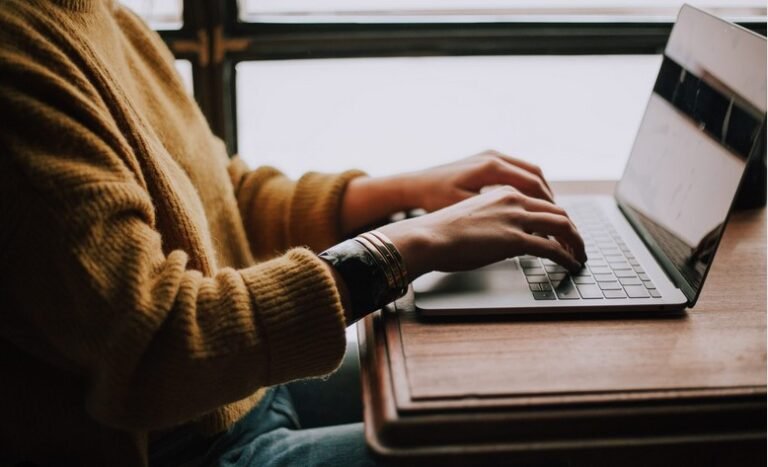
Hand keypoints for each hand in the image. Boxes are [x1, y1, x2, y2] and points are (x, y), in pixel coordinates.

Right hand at [377, 186, 586, 280]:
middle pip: (558, 211)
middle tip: (578, 245)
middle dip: (573, 230)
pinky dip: (567, 257)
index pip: (542, 202)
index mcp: (503, 192)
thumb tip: (504, 240)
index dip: (557, 218)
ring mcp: (516, 218)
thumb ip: (494, 221)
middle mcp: (514, 200)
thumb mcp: (472, 217)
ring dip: (576, 242)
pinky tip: (571, 265)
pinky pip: (553, 248)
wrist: (428, 236)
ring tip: (580, 256)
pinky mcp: (515, 239)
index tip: (563, 232)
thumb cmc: (441, 231)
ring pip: (562, 226)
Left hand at [401, 150, 553, 211]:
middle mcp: (494, 156)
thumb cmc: (435, 199)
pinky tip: (528, 202)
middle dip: (549, 198)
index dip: (548, 205)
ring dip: (540, 191)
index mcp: (491, 167)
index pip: (532, 184)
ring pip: (528, 170)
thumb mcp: (466, 210)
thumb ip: (497, 216)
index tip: (557, 222)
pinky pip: (516, 170)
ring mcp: (490, 155)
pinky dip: (527, 185)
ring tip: (548, 212)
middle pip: (535, 175)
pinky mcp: (486, 159)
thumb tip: (525, 228)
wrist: (415, 185)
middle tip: (559, 219)